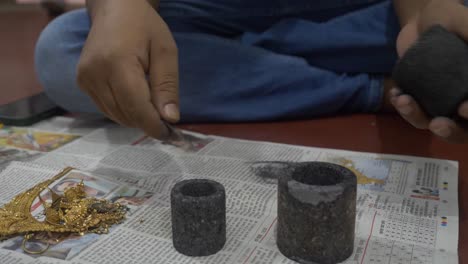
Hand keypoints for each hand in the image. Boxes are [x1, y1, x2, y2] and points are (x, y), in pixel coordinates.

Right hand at [77, 0, 178, 138]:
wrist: (114, 9)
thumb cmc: (144, 27)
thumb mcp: (165, 52)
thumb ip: (167, 86)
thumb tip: (170, 119)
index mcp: (117, 63)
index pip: (136, 107)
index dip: (153, 125)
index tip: (169, 134)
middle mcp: (95, 74)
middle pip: (125, 114)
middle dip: (147, 122)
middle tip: (166, 120)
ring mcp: (85, 79)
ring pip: (115, 115)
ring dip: (136, 118)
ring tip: (152, 108)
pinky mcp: (82, 82)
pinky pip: (106, 108)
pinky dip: (123, 111)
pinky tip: (136, 100)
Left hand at [392, 0, 467, 142]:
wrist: (423, 19)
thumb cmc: (452, 20)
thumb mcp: (465, 24)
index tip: (464, 107)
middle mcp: (463, 100)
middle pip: (462, 130)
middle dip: (450, 132)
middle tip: (437, 124)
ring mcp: (438, 102)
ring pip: (430, 123)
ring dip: (416, 117)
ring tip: (403, 100)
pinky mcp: (417, 99)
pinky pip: (409, 111)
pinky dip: (402, 106)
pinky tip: (396, 93)